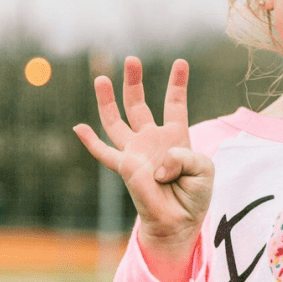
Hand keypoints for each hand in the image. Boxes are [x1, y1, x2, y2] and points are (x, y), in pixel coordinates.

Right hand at [73, 56, 212, 281]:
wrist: (180, 221)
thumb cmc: (195, 195)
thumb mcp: (203, 170)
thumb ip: (185, 157)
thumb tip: (159, 162)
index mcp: (175, 136)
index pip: (174, 105)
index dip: (177, 83)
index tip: (181, 62)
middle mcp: (152, 140)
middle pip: (139, 104)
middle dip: (133, 81)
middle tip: (131, 60)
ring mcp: (136, 152)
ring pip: (117, 121)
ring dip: (108, 100)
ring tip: (101, 77)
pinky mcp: (126, 169)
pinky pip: (104, 153)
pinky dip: (90, 141)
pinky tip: (78, 128)